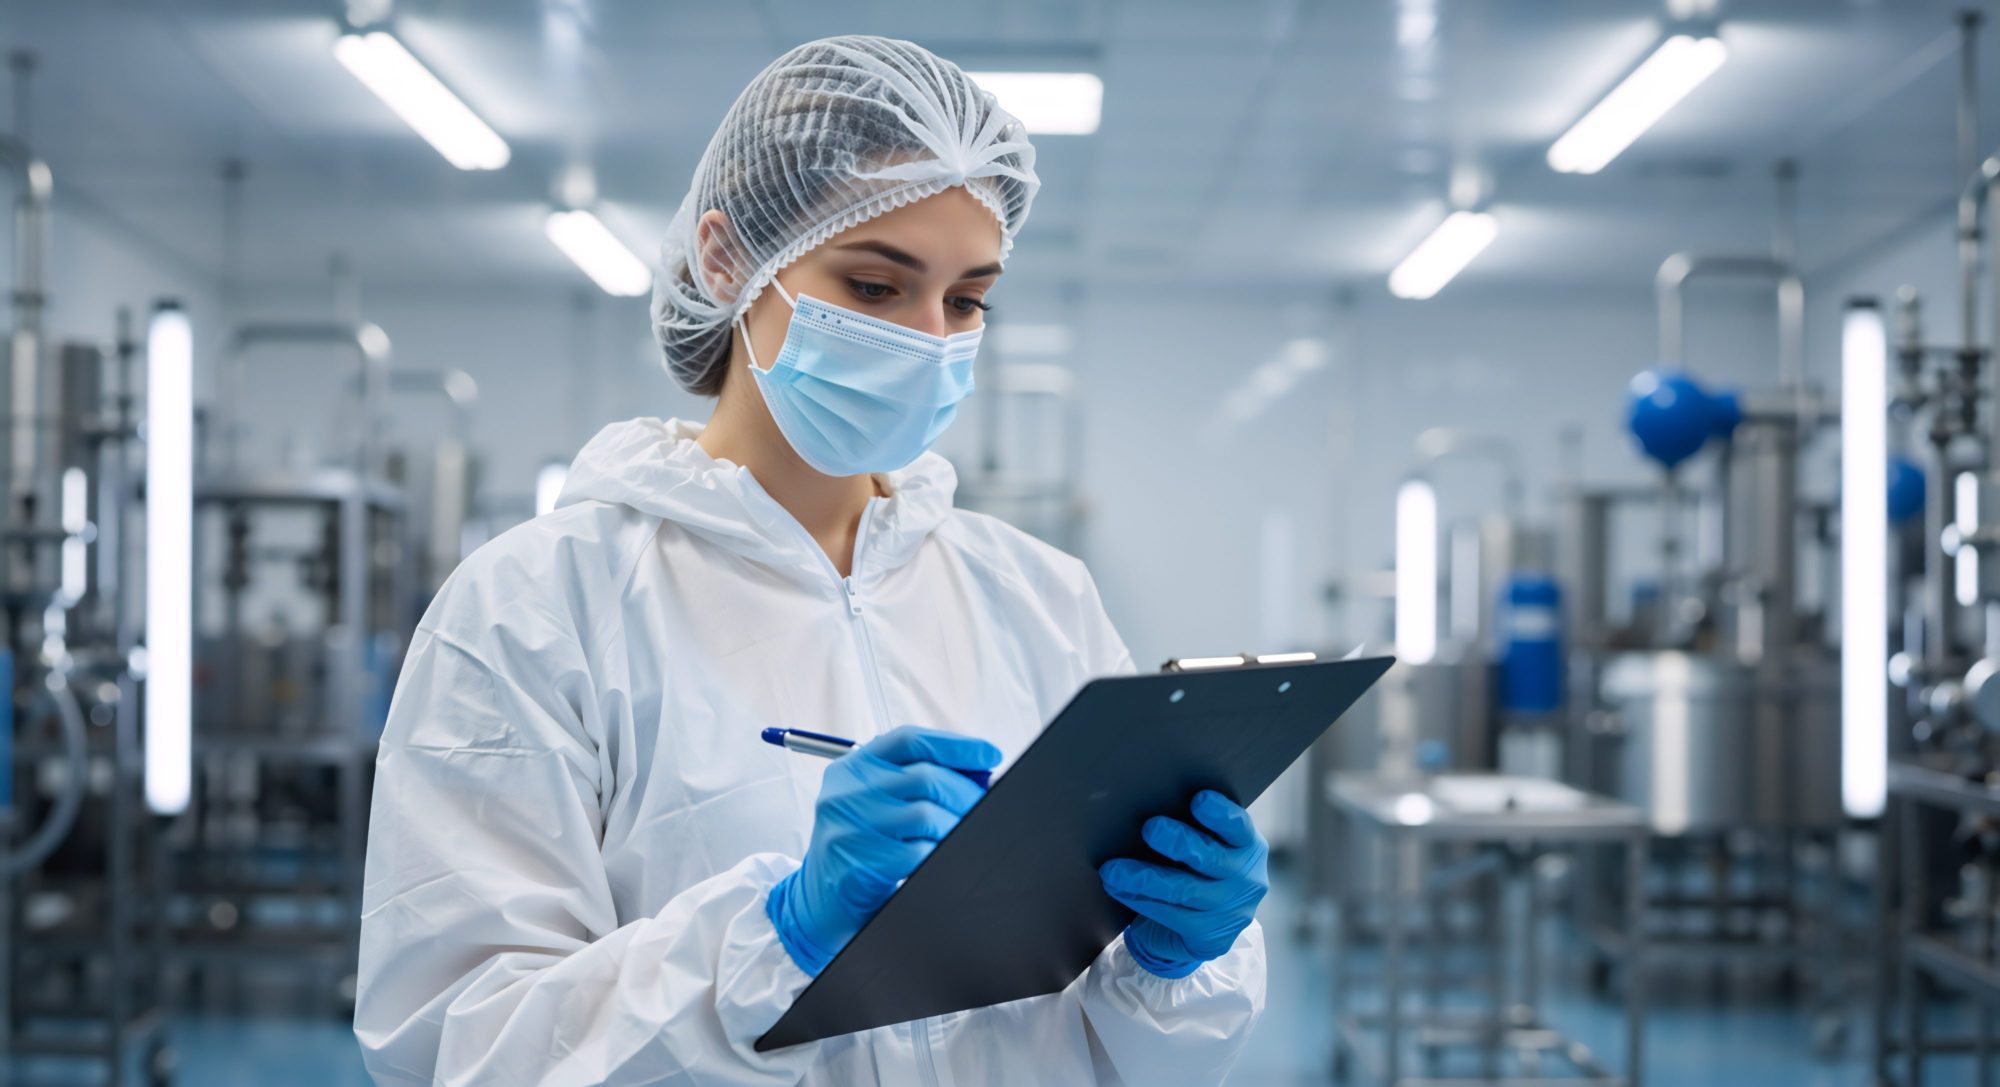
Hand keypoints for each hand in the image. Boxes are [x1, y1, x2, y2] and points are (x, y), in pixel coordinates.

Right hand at [767, 725, 1000, 973]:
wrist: (819, 902)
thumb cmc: (861, 846)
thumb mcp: (876, 802)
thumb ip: (915, 781)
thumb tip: (978, 774)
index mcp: (853, 767)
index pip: (910, 740)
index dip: (955, 745)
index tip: (989, 754)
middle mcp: (846, 792)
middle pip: (926, 777)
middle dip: (966, 794)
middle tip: (985, 808)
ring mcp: (849, 827)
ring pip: (927, 816)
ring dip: (957, 827)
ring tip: (963, 835)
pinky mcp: (858, 864)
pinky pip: (919, 854)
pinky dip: (939, 855)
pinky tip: (939, 858)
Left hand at [1099, 790, 1268, 978]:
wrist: (1205, 926)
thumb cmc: (1199, 870)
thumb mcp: (1207, 845)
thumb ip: (1193, 828)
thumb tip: (1148, 800)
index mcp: (1247, 846)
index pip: (1238, 826)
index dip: (1220, 814)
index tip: (1198, 800)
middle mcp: (1245, 878)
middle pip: (1210, 856)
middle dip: (1178, 841)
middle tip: (1150, 827)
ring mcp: (1230, 910)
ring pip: (1184, 890)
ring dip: (1144, 878)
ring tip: (1113, 870)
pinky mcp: (1210, 936)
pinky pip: (1171, 915)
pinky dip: (1140, 900)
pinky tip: (1118, 889)